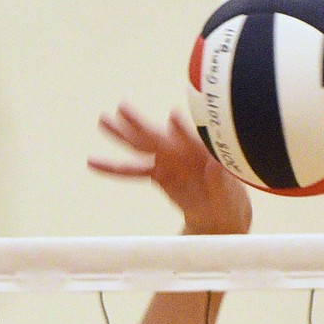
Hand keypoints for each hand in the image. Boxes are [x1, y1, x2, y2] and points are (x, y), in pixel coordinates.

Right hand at [89, 104, 251, 235]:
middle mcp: (181, 153)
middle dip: (140, 124)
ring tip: (102, 122)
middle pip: (157, 138)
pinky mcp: (157, 175)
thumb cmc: (230, 200)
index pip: (190, 140)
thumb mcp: (229, 194)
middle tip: (122, 110)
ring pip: (141, 147)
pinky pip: (133, 170)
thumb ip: (221, 181)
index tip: (173, 119)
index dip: (182, 131)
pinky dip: (114, 168)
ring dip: (122, 136)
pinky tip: (93, 163)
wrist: (222, 213)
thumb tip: (212, 166)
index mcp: (201, 154)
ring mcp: (167, 163)